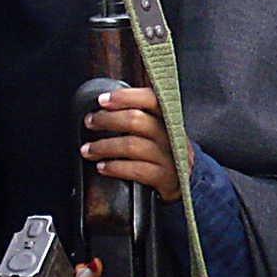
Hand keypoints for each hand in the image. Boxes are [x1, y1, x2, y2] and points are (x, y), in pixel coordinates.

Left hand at [80, 86, 191, 200]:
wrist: (189, 178)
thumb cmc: (166, 149)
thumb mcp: (162, 128)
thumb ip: (143, 114)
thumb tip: (107, 102)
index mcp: (169, 118)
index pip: (151, 99)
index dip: (126, 97)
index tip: (103, 100)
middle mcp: (171, 134)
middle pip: (136, 120)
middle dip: (107, 120)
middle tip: (90, 122)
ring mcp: (170, 156)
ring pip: (131, 146)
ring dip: (104, 147)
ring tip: (88, 150)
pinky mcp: (166, 177)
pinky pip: (136, 170)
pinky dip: (115, 167)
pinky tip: (103, 167)